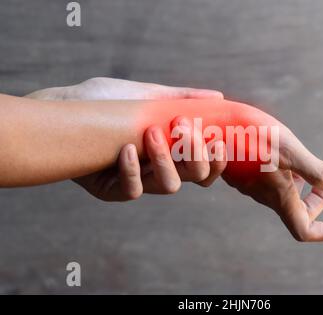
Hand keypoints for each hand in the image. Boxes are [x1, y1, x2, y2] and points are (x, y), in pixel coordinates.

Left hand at [27, 77, 226, 200]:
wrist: (64, 107)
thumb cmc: (107, 101)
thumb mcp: (146, 95)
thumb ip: (181, 98)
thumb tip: (218, 97)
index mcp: (172, 151)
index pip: (206, 166)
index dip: (219, 160)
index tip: (218, 140)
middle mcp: (159, 169)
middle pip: (195, 177)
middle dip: (195, 154)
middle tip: (182, 126)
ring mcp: (137, 181)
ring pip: (168, 186)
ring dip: (165, 160)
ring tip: (150, 132)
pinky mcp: (112, 190)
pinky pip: (133, 191)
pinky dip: (134, 171)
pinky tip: (127, 148)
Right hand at [222, 125, 322, 241]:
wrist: (211, 127)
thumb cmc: (249, 137)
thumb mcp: (287, 150)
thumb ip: (313, 170)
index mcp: (279, 196)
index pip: (304, 229)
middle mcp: (265, 195)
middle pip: (296, 212)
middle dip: (316, 202)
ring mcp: (253, 185)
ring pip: (284, 195)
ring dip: (302, 186)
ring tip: (307, 167)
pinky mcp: (245, 173)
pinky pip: (271, 183)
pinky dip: (287, 176)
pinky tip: (286, 156)